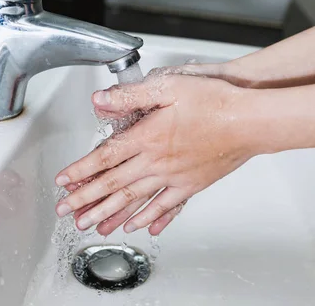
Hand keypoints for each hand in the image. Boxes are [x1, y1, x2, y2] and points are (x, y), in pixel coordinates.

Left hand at [54, 74, 256, 234]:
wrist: (250, 120)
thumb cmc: (214, 100)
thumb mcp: (169, 86)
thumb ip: (131, 95)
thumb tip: (100, 100)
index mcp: (147, 137)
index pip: (104, 157)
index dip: (81, 170)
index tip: (63, 182)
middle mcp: (157, 162)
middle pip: (114, 184)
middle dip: (86, 200)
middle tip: (67, 212)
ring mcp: (175, 177)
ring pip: (135, 200)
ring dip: (111, 214)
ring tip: (93, 227)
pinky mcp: (193, 184)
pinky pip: (167, 206)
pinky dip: (151, 219)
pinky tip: (140, 226)